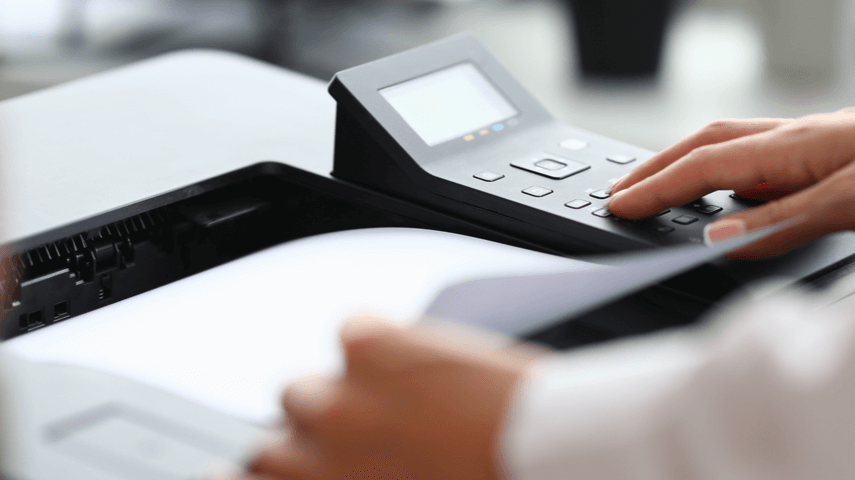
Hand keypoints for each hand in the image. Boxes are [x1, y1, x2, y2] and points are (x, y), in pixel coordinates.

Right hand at [242, 318, 540, 479]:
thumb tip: (348, 472)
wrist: (545, 455)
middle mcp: (316, 452)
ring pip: (302, 388)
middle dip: (311, 439)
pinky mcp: (368, 345)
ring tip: (405, 402)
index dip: (249, 478)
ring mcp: (337, 399)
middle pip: (270, 441)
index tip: (249, 475)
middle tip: (366, 439)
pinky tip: (426, 363)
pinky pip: (354, 332)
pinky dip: (385, 343)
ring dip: (341, 393)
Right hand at [607, 101, 854, 258]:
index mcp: (794, 144)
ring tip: (661, 190)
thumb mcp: (853, 206)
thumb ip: (783, 223)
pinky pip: (764, 161)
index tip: (622, 206)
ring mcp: (815, 145)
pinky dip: (730, 175)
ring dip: (690, 166)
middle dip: (659, 166)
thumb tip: (720, 240)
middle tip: (623, 191)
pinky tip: (734, 197)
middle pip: (709, 144)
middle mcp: (798, 138)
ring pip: (734, 147)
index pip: (706, 166)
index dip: (658, 188)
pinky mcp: (833, 157)